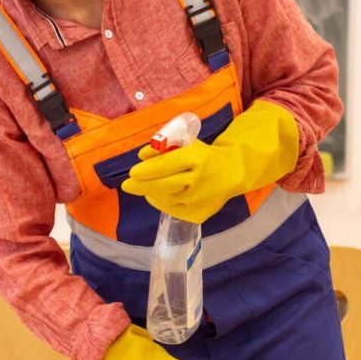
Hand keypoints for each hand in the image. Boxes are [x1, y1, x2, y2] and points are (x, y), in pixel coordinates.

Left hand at [120, 100, 299, 222]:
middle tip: (127, 185)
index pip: (167, 165)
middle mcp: (199, 180)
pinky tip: (157, 195)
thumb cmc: (204, 156)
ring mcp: (199, 200)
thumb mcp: (187, 145)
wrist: (233, 173)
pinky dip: (161, 201)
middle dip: (142, 185)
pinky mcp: (198, 214)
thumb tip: (141, 156)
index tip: (132, 172)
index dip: (148, 170)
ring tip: (144, 187)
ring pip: (165, 199)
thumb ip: (164, 148)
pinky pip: (171, 209)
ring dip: (151, 192)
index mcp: (198, 157)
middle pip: (164, 185)